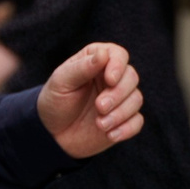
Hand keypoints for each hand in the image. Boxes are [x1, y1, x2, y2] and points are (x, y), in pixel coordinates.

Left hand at [35, 41, 144, 158]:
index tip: (110, 80)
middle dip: (118, 93)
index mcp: (97, 62)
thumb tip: (103, 53)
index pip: (118, 55)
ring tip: (100, 124)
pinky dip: (126, 129)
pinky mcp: (124, 120)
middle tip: (99, 107)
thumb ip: (82, 67)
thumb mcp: (62, 82)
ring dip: (120, 113)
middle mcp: (112, 78)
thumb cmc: (55, 102)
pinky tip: (110, 135)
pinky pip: (137, 122)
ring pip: (136, 99)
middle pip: (131, 77)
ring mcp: (120, 100)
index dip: (118, 66)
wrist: (52, 134)